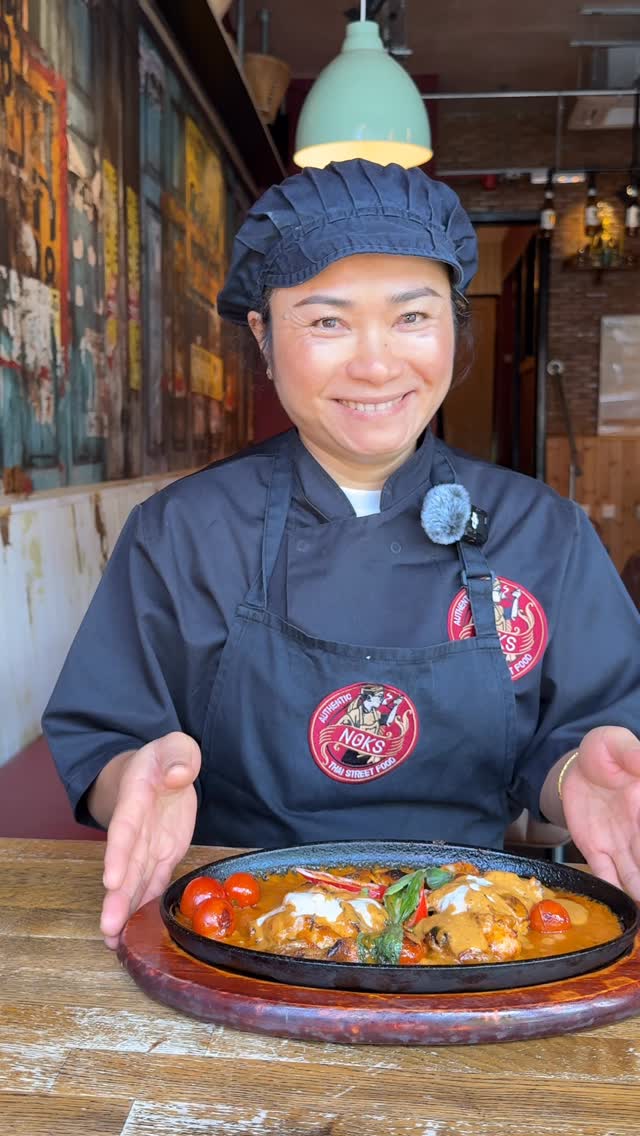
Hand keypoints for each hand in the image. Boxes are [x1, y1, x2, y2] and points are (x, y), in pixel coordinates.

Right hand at [100, 731, 200, 947]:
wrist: (160, 770)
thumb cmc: (166, 758)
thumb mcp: (176, 746)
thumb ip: (178, 756)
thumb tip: (178, 775)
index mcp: (136, 799)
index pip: (125, 828)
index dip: (118, 854)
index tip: (111, 879)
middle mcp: (137, 830)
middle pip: (125, 865)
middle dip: (116, 897)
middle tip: (108, 928)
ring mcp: (149, 846)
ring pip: (135, 882)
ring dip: (125, 911)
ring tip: (113, 942)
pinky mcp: (163, 858)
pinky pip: (154, 884)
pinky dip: (145, 908)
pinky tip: (135, 933)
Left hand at [561, 726, 639, 900]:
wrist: (575, 764)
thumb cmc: (604, 752)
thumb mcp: (617, 743)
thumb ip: (633, 754)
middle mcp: (638, 831)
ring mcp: (618, 843)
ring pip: (634, 877)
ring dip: (639, 893)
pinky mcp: (594, 849)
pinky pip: (605, 875)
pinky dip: (613, 892)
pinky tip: (624, 911)